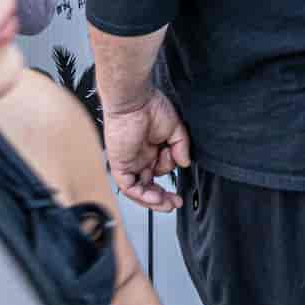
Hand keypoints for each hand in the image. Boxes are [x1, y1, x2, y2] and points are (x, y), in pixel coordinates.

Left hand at [101, 90, 190, 213]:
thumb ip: (181, 147)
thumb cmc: (150, 106)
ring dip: (152, 200)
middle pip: (149, 186)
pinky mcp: (119, 164)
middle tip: (174, 203)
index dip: (170, 177)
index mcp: (151, 149)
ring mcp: (129, 162)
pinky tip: (155, 197)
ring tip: (166, 204)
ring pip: (138, 190)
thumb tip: (185, 163)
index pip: (159, 171)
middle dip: (162, 198)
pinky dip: (141, 195)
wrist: (134, 101)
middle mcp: (140, 157)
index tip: (180, 183)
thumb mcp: (175, 128)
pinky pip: (128, 186)